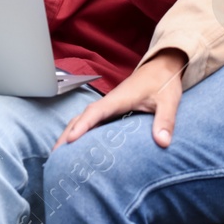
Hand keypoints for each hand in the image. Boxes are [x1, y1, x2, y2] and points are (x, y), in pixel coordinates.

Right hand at [56, 49, 185, 149]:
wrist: (162, 66)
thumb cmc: (164, 82)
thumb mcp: (169, 101)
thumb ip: (165, 121)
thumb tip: (163, 143)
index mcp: (119, 99)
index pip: (96, 112)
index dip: (82, 126)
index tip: (70, 140)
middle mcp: (109, 102)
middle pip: (82, 118)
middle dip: (67, 135)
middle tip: (55, 156)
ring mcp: (109, 106)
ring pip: (84, 119)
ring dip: (70, 134)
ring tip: (59, 155)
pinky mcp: (112, 110)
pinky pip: (92, 122)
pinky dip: (81, 132)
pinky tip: (78, 147)